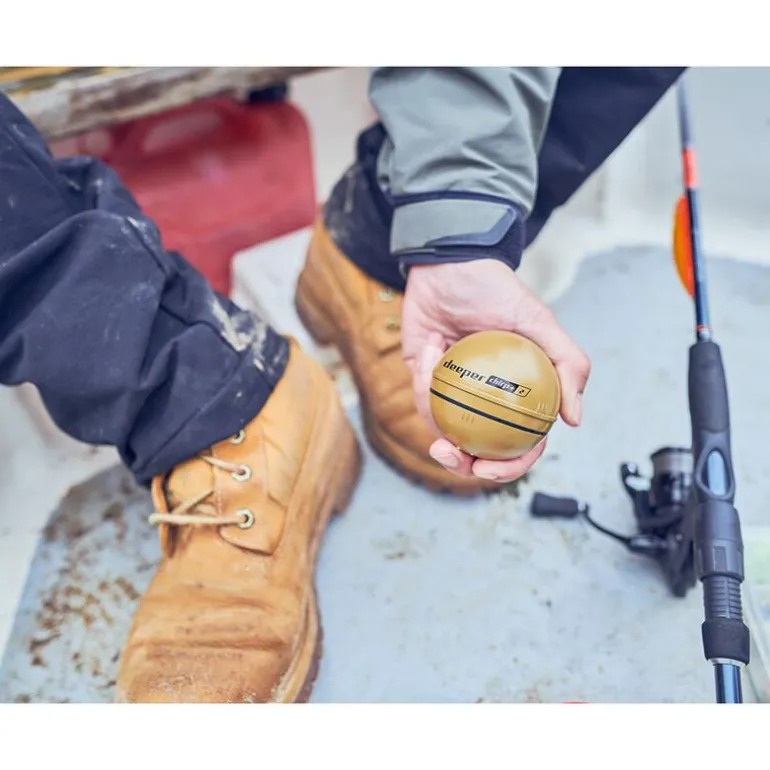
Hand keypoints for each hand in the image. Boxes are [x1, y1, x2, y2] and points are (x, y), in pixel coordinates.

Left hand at [401, 260, 590, 482]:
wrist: (452, 264)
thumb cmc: (498, 291)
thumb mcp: (540, 322)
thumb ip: (568, 364)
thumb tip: (575, 420)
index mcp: (518, 396)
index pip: (519, 444)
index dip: (508, 467)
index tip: (487, 469)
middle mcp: (487, 399)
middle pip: (478, 451)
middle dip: (461, 465)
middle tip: (452, 457)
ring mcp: (455, 392)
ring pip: (445, 430)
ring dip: (435, 417)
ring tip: (435, 372)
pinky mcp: (424, 379)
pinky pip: (422, 397)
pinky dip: (424, 378)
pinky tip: (433, 347)